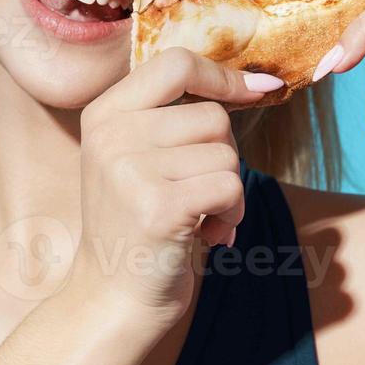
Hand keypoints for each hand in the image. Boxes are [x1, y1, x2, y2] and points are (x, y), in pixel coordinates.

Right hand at [71, 47, 282, 326]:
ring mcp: (130, 170)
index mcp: (103, 114)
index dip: (223, 76)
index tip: (260, 89)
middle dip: (225, 157)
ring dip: (230, 192)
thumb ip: (173, 117)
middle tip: (201, 194)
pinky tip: (209, 236)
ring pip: (226, 154)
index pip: (175, 63)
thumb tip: (260, 81)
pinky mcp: (158, 207)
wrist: (112, 301)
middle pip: (212, 116)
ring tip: (201, 219)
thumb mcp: (136, 158)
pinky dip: (232, 215)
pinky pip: (230, 187)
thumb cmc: (140, 226)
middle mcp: (111, 135)